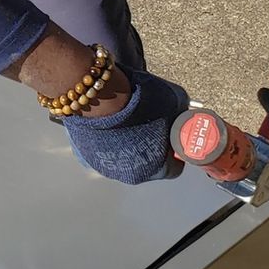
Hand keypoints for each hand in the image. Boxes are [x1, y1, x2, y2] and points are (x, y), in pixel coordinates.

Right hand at [63, 68, 189, 183]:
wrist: (100, 94)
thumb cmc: (138, 101)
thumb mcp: (175, 99)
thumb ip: (181, 111)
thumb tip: (182, 110)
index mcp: (158, 168)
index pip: (175, 168)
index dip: (175, 151)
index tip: (172, 138)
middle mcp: (133, 174)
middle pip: (148, 165)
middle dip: (150, 148)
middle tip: (149, 125)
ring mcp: (107, 167)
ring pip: (124, 159)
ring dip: (127, 145)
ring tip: (128, 121)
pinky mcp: (86, 156)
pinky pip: (102, 151)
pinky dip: (106, 141)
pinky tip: (110, 123)